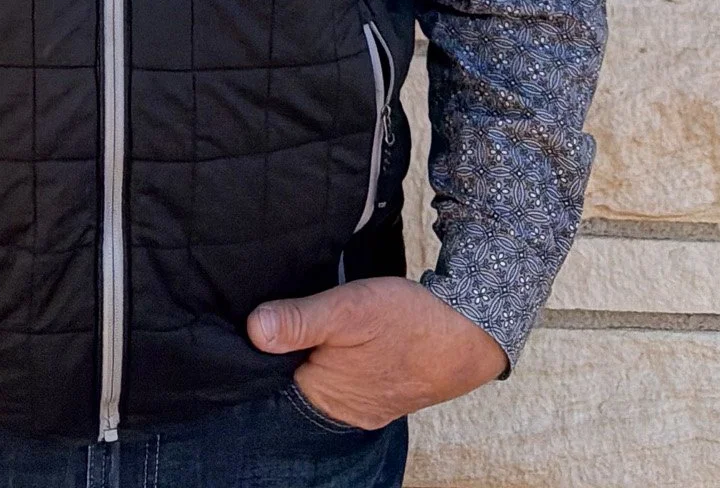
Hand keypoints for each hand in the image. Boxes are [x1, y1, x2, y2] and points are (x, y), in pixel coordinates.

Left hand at [248, 275, 506, 430]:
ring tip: (314, 321)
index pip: (270, 376)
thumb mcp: (349, 308)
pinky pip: (344, 380)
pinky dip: (338, 360)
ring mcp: (360, 407)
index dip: (261, 346)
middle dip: (287, 349)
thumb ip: (300, 320)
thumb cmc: (407, 319)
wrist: (467, 334)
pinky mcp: (378, 396)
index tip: (256, 314)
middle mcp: (338, 412)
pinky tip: (343, 338)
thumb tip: (253, 330)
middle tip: (287, 308)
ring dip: (313, 351)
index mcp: (322, 396)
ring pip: (319, 377)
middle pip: (293, 378)